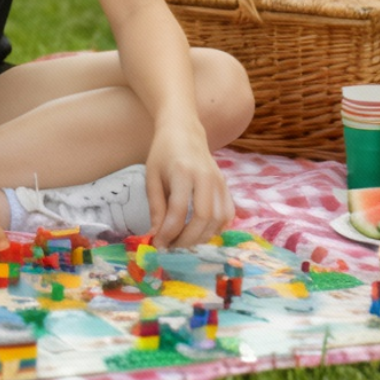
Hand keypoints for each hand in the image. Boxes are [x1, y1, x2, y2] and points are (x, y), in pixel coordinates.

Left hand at [144, 124, 234, 248]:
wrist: (184, 130)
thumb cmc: (163, 153)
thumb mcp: (151, 176)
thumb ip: (156, 206)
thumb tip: (157, 236)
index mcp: (183, 171)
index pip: (178, 210)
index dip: (168, 232)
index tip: (158, 244)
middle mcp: (205, 176)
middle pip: (202, 217)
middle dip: (187, 240)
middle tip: (172, 249)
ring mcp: (219, 181)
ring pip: (218, 219)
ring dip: (201, 238)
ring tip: (183, 244)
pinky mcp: (226, 186)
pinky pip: (227, 214)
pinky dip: (216, 229)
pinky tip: (201, 233)